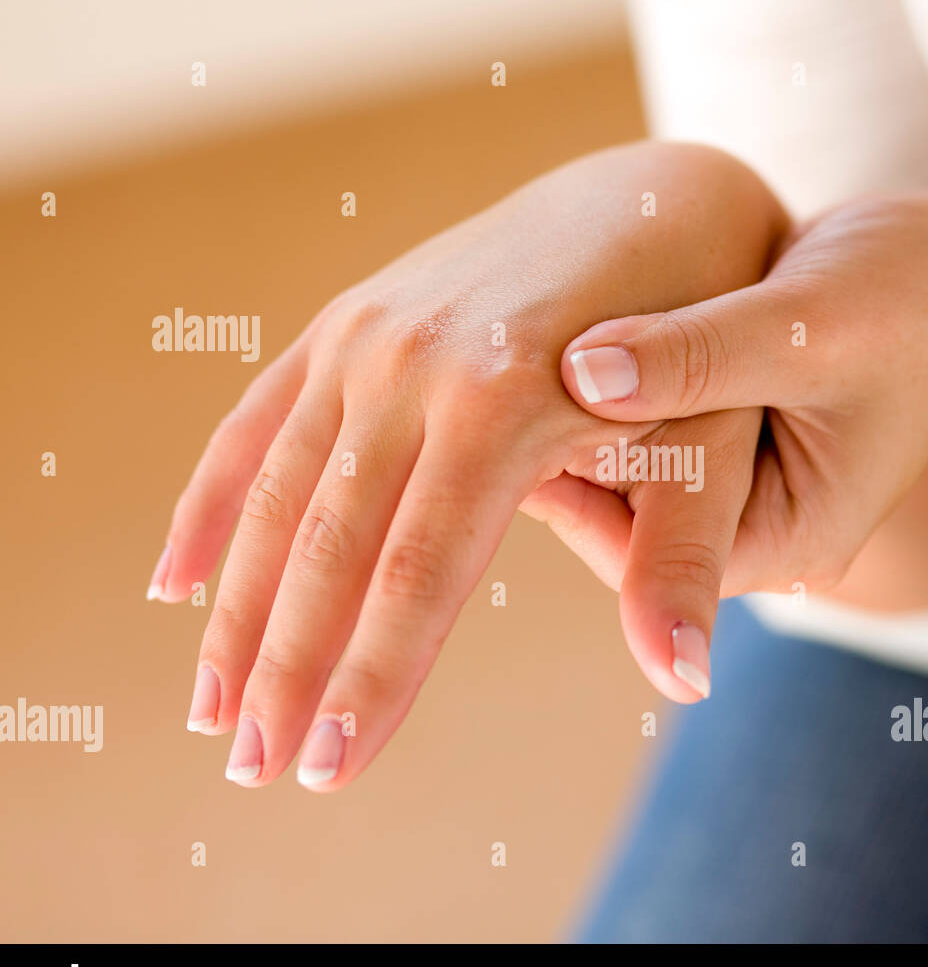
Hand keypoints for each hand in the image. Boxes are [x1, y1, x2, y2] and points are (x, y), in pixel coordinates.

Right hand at [148, 142, 785, 788]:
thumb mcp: (711, 435)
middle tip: (253, 771)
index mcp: (503, 393)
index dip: (373, 671)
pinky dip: (212, 504)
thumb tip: (684, 680)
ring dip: (235, 608)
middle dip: (287, 666)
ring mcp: (368, 331)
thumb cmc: (700, 327)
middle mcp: (413, 358)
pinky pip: (258, 420)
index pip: (421, 566)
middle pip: (328, 541)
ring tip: (209, 713)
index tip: (329, 765)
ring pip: (273, 489)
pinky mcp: (350, 319)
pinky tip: (177, 584)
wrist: (656, 195)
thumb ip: (682, 551)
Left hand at [541, 183, 927, 612]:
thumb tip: (576, 374)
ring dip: (587, 406)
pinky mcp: (725, 434)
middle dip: (571, 441)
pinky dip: (616, 381)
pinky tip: (585, 324)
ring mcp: (738, 484)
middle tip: (519, 354)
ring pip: (620, 464)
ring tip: (542, 332)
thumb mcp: (805, 327)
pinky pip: (643, 423)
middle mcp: (753, 530)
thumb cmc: (914, 296)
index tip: (518, 397)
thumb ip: (696, 358)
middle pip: (615, 514)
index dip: (569, 476)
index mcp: (784, 540)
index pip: (633, 550)